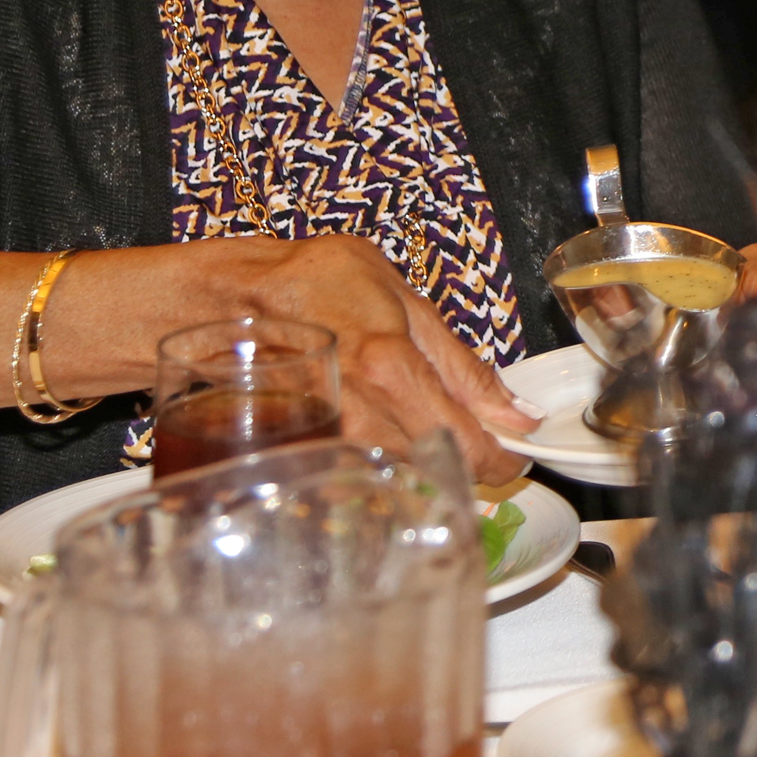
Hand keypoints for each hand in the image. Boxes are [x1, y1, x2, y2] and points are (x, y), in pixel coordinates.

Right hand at [240, 235, 534, 483]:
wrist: (240, 296)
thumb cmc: (319, 282)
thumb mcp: (407, 303)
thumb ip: (464, 366)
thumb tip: (517, 412)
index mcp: (393, 371)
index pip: (470, 446)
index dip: (504, 459)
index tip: (515, 450)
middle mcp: (361, 416)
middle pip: (442, 467)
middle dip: (471, 453)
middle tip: (475, 425)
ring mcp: (331, 441)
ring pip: (410, 473)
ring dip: (430, 453)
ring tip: (421, 411)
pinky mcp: (311, 453)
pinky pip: (371, 471)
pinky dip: (391, 454)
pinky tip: (385, 422)